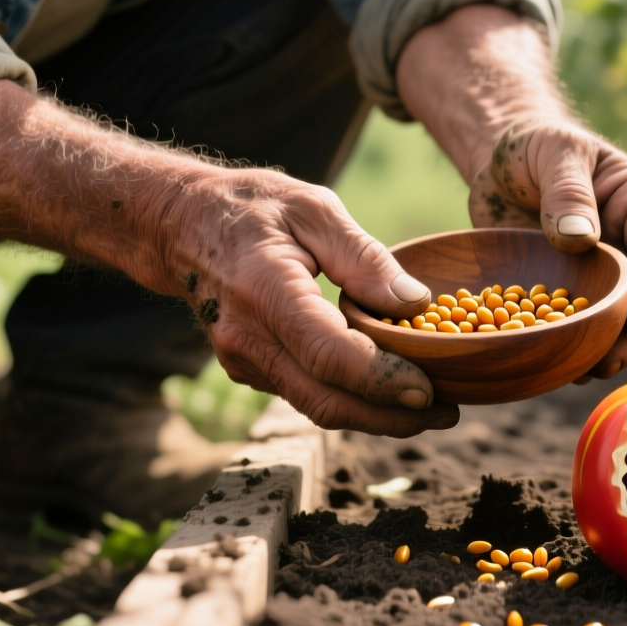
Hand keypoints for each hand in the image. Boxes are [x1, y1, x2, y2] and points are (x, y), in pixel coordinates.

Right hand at [160, 168, 460, 435]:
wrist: (181, 226)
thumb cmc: (252, 208)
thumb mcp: (313, 208)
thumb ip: (365, 257)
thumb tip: (416, 303)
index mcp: (264, 291)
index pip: (328, 356)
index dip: (382, 381)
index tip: (431, 391)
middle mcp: (247, 338)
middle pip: (325, 400)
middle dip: (390, 417)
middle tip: (446, 411)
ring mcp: (243, 361)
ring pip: (317, 406)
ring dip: (375, 415)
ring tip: (430, 404)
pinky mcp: (249, 369)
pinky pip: (305, 394)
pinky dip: (350, 398)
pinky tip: (387, 385)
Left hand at [468, 120, 626, 379]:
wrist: (500, 161)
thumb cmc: (536, 144)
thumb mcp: (555, 152)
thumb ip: (568, 191)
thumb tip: (581, 240)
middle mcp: (624, 245)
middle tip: (609, 359)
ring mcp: (594, 272)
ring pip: (612, 319)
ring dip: (603, 349)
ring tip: (584, 372)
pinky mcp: (562, 290)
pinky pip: (572, 324)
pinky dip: (567, 346)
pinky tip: (554, 366)